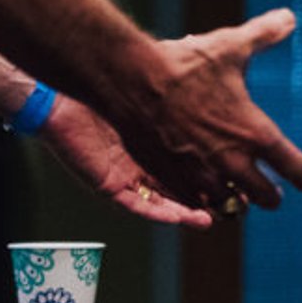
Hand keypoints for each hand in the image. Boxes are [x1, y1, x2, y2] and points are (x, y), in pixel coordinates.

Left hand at [37, 93, 213, 228]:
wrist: (66, 92)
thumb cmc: (107, 85)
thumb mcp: (151, 94)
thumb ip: (177, 98)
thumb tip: (210, 83)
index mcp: (151, 143)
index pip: (186, 165)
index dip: (209, 174)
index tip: (235, 177)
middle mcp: (140, 164)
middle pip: (178, 189)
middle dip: (204, 198)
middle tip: (230, 204)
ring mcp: (125, 178)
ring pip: (161, 203)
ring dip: (186, 213)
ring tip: (211, 219)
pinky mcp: (109, 186)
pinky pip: (138, 206)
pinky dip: (161, 214)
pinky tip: (182, 217)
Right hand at [110, 8, 301, 213]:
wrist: (133, 81)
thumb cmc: (184, 65)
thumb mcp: (231, 46)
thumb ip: (264, 35)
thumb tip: (288, 17)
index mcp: (254, 134)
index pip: (295, 169)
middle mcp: (232, 162)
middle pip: (268, 198)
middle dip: (273, 195)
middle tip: (273, 188)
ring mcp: (202, 175)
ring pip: (231, 206)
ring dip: (238, 198)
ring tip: (239, 188)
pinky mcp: (173, 179)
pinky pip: (197, 203)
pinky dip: (206, 198)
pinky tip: (206, 185)